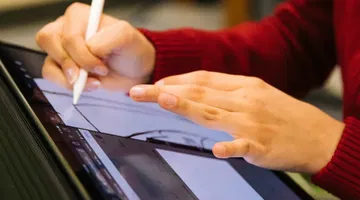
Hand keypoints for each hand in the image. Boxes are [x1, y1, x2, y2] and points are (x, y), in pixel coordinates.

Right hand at [36, 2, 154, 90]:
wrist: (133, 70)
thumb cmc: (129, 49)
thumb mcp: (125, 37)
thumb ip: (106, 40)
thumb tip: (87, 50)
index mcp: (79, 15)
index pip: (69, 35)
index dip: (83, 55)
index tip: (102, 67)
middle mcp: (65, 27)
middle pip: (49, 42)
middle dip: (71, 64)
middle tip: (90, 76)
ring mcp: (60, 47)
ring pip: (48, 62)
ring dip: (69, 79)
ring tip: (94, 83)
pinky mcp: (60, 65)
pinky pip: (50, 74)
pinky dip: (66, 84)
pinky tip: (87, 85)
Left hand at [129, 71, 344, 173]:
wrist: (318, 136)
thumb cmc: (285, 115)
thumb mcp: (258, 93)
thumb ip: (229, 91)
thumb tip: (198, 91)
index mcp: (244, 86)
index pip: (203, 79)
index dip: (176, 81)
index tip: (157, 85)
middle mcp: (244, 101)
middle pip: (199, 93)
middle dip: (166, 91)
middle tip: (139, 92)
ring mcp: (252, 123)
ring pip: (213, 113)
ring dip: (186, 106)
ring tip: (163, 99)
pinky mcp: (262, 146)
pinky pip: (242, 146)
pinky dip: (229, 146)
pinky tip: (216, 149)